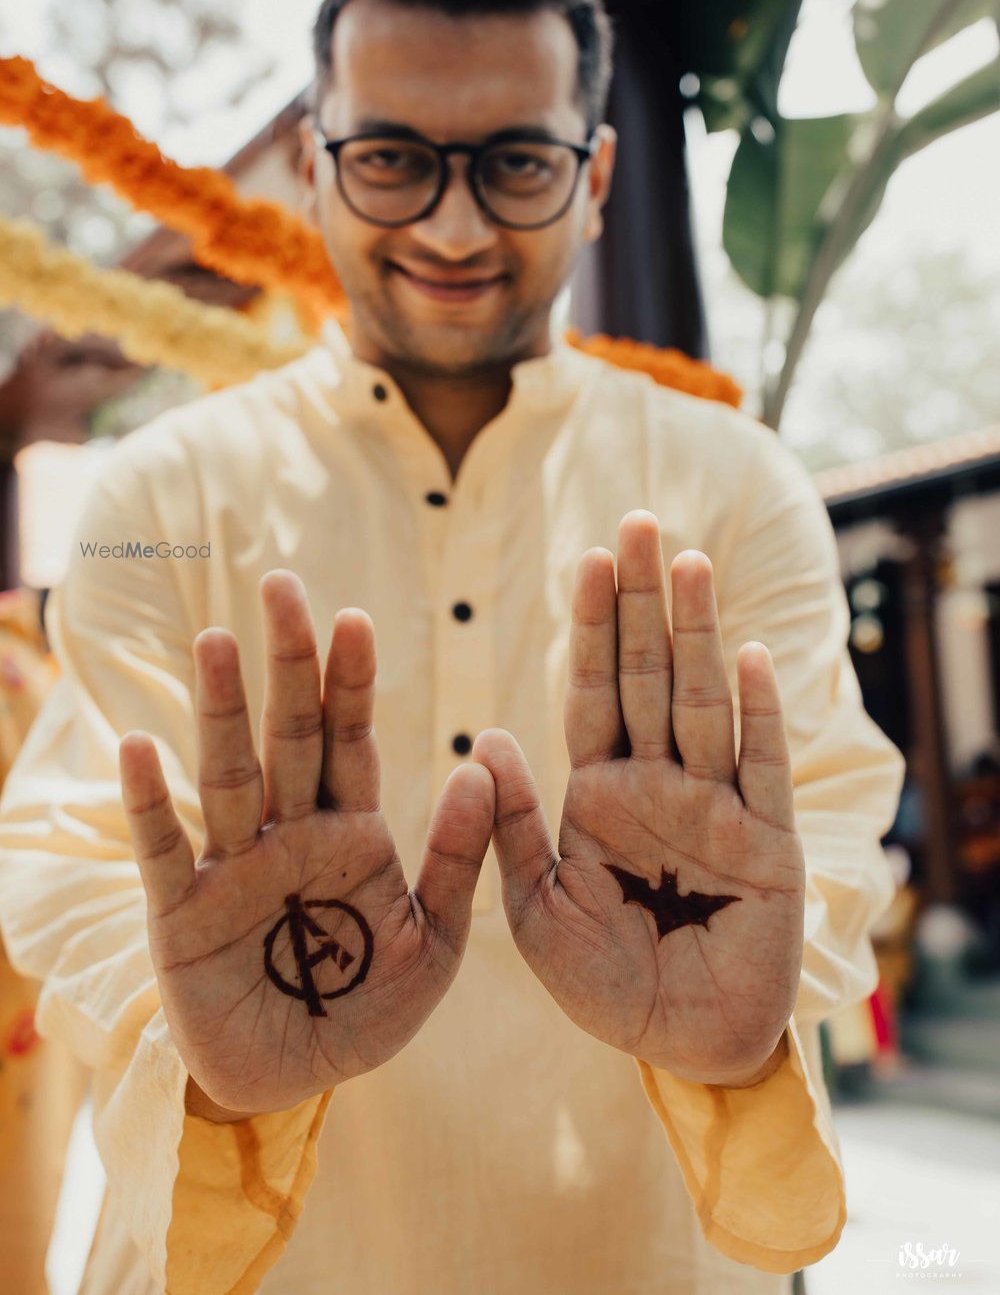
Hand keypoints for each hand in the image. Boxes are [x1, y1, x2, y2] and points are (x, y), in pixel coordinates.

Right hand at [119, 571, 492, 1116]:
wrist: (298, 1081)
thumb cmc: (368, 1008)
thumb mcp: (434, 942)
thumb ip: (460, 858)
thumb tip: (485, 764)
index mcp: (353, 832)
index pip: (353, 740)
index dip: (353, 681)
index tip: (355, 617)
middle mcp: (291, 833)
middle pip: (289, 734)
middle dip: (288, 664)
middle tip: (281, 585)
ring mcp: (234, 866)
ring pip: (229, 773)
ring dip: (221, 709)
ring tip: (216, 640)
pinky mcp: (184, 913)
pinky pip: (167, 850)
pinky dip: (152, 803)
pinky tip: (140, 748)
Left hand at [473, 511, 804, 1085]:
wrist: (682, 1047)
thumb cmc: (607, 984)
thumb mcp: (540, 909)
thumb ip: (513, 827)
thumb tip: (487, 736)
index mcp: (601, 792)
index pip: (594, 691)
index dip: (592, 626)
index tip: (586, 558)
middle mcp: (660, 784)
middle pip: (650, 675)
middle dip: (642, 602)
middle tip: (638, 521)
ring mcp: (716, 806)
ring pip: (703, 703)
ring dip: (696, 633)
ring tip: (686, 563)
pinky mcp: (767, 843)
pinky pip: (760, 769)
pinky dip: (755, 714)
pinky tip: (747, 655)